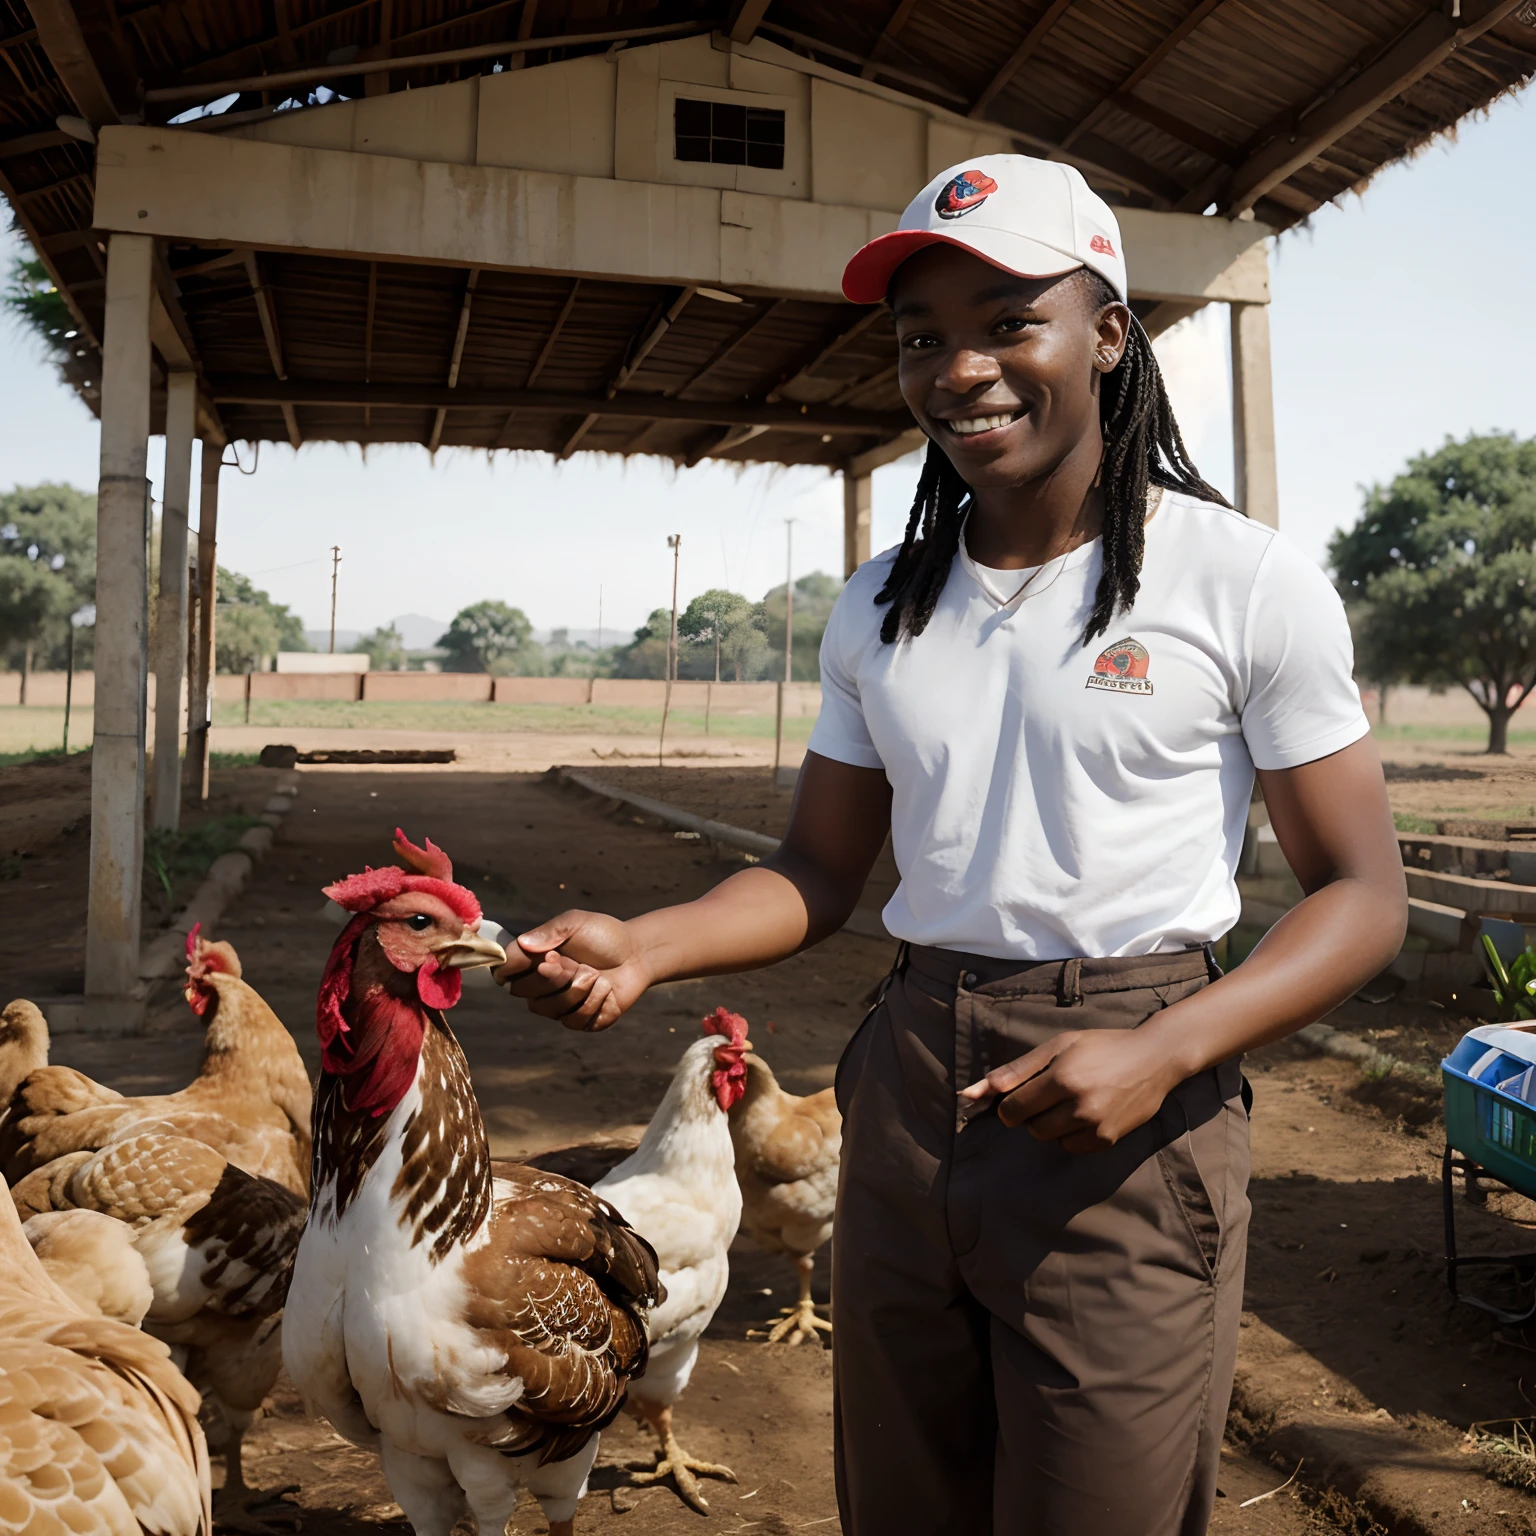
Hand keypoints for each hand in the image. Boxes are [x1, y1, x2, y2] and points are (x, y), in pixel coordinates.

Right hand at [492, 910, 649, 1031]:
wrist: (637, 954)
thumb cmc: (604, 935)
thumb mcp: (576, 923)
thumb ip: (550, 931)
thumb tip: (524, 943)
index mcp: (534, 958)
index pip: (504, 970)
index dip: (511, 969)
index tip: (539, 960)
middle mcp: (541, 983)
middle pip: (521, 992)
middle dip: (552, 978)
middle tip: (576, 964)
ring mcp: (559, 1004)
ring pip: (547, 1009)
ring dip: (576, 990)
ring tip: (596, 975)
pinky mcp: (579, 1020)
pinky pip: (573, 1021)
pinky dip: (593, 1003)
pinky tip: (606, 990)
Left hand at [960, 1028, 1178, 1153]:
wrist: (1153, 1059)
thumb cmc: (1101, 1046)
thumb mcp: (1057, 1046)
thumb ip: (1015, 1070)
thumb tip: (972, 1093)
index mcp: (1062, 1078)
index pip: (1014, 1109)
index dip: (1010, 1104)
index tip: (1019, 1095)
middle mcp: (1079, 1106)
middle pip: (1032, 1128)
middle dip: (1032, 1113)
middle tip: (1051, 1093)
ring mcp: (1096, 1126)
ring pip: (1050, 1139)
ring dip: (1051, 1124)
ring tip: (1069, 1101)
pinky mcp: (1109, 1140)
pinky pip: (1072, 1147)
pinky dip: (1071, 1134)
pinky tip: (1085, 1113)